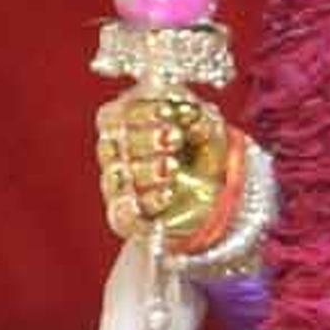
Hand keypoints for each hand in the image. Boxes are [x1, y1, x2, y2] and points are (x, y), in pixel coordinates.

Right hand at [97, 91, 231, 242]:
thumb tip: (194, 112)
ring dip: (148, 169)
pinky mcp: (129, 218)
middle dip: (147, 138)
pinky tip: (167, 194)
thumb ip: (197, 116)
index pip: (114, 116)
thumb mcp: (206, 125)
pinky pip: (126, 213)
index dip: (141, 112)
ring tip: (173, 166)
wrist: (215, 191)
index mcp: (123, 125)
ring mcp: (120, 187)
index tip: (170, 112)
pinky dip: (147, 202)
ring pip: (120, 176)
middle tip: (175, 137)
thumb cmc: (200, 148)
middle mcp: (115, 155)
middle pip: (114, 144)